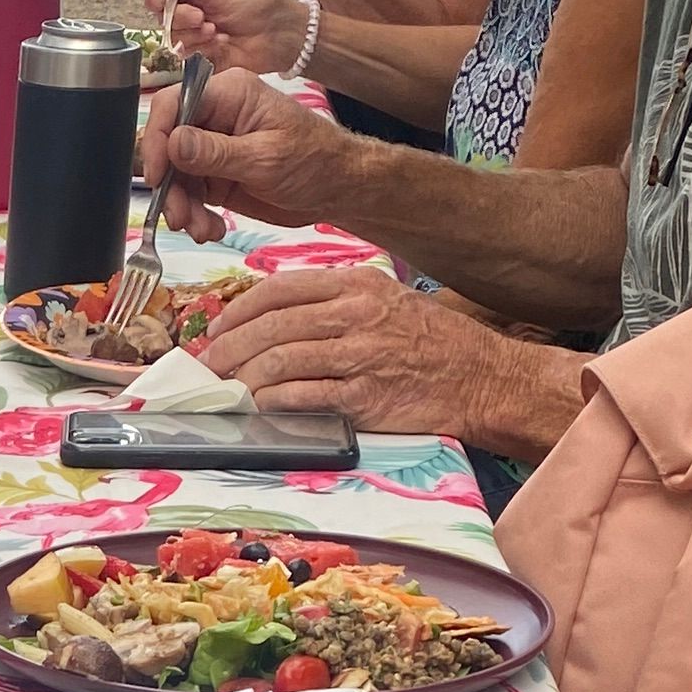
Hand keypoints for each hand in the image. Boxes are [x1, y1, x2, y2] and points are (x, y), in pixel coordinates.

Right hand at [143, 65, 349, 238]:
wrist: (337, 189)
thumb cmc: (313, 161)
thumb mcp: (265, 158)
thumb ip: (216, 152)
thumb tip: (172, 142)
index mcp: (228, 94)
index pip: (173, 104)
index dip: (157, 139)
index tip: (157, 177)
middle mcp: (215, 116)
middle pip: (168, 145)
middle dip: (171, 186)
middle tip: (181, 219)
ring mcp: (213, 147)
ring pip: (176, 176)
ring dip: (183, 207)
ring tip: (203, 230)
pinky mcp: (215, 175)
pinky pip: (190, 195)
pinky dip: (196, 216)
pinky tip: (212, 229)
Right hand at [150, 0, 307, 81]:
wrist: (280, 34)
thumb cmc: (258, 8)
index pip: (161, 0)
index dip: (157, 1)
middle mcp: (190, 21)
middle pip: (165, 22)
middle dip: (182, 19)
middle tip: (204, 18)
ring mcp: (197, 42)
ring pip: (176, 42)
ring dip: (194, 37)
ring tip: (217, 32)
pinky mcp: (205, 62)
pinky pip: (190, 60)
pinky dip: (203, 51)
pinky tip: (221, 45)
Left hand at [193, 271, 483, 436]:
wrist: (483, 378)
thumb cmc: (433, 342)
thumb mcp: (386, 301)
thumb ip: (335, 304)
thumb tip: (277, 320)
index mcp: (356, 284)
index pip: (280, 290)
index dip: (239, 311)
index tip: (217, 330)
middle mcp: (355, 314)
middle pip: (271, 327)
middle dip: (229, 348)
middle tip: (208, 366)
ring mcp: (360, 356)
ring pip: (281, 361)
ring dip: (245, 378)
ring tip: (228, 389)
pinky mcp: (364, 397)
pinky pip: (303, 397)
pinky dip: (273, 402)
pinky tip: (260, 406)